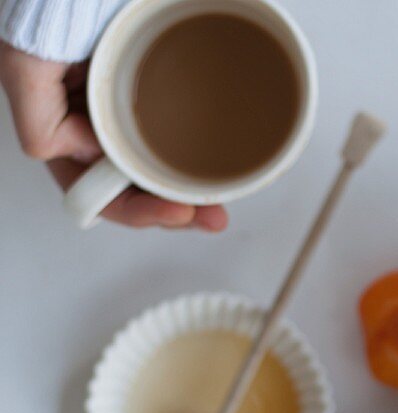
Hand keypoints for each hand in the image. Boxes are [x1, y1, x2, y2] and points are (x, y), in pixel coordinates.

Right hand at [0, 42, 227, 229]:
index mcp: (62, 117)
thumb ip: (40, 119)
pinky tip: (221, 164)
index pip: (92, 186)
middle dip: (170, 209)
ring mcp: (128, 99)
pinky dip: (199, 152)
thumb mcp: (27, 60)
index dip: (133, 210)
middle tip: (210, 218)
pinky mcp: (160, 80)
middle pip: (132, 185)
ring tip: (218, 206)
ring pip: (157, 164)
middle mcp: (95, 113)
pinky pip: (179, 129)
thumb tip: (83, 157)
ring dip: (187, 190)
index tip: (176, 213)